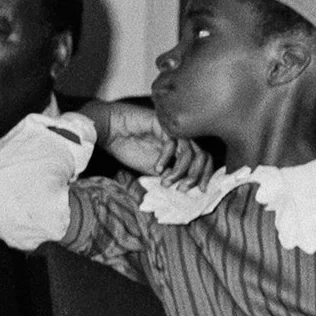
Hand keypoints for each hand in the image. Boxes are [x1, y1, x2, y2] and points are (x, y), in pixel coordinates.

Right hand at [87, 101, 214, 185]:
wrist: (109, 130)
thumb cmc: (129, 147)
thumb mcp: (153, 168)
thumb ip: (170, 174)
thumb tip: (187, 188)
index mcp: (182, 148)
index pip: (204, 160)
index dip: (206, 175)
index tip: (202, 190)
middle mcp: (181, 139)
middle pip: (203, 156)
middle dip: (196, 175)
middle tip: (183, 188)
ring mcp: (173, 131)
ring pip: (191, 151)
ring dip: (180, 170)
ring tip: (166, 181)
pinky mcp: (163, 124)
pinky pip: (173, 143)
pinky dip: (166, 158)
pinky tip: (156, 167)